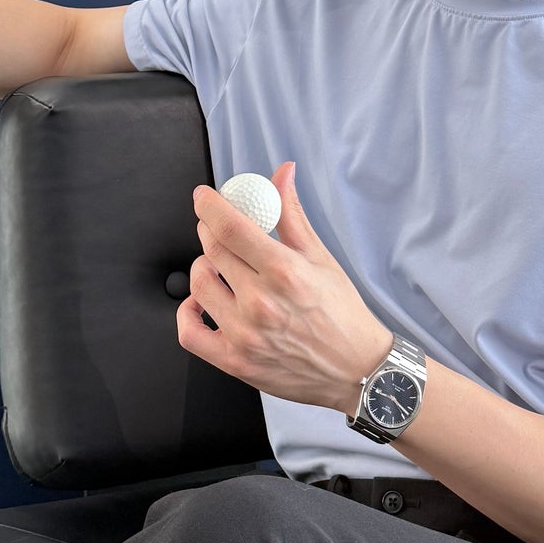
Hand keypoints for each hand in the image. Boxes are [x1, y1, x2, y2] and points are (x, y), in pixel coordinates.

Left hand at [179, 162, 392, 412]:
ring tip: (221, 266)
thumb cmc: (342, 312)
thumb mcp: (321, 257)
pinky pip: (189, 332)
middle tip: (220, 229)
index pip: (230, 227)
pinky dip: (187, 311)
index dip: (209, 205)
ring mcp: (244, 335)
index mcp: (284, 271)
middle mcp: (260, 303)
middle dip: (209, 230)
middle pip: (212, 250)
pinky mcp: (235, 362)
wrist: (355, 370)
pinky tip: (202, 301)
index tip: (204, 197)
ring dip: (203, 265)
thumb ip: (292, 214)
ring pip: (198, 283)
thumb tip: (282, 173)